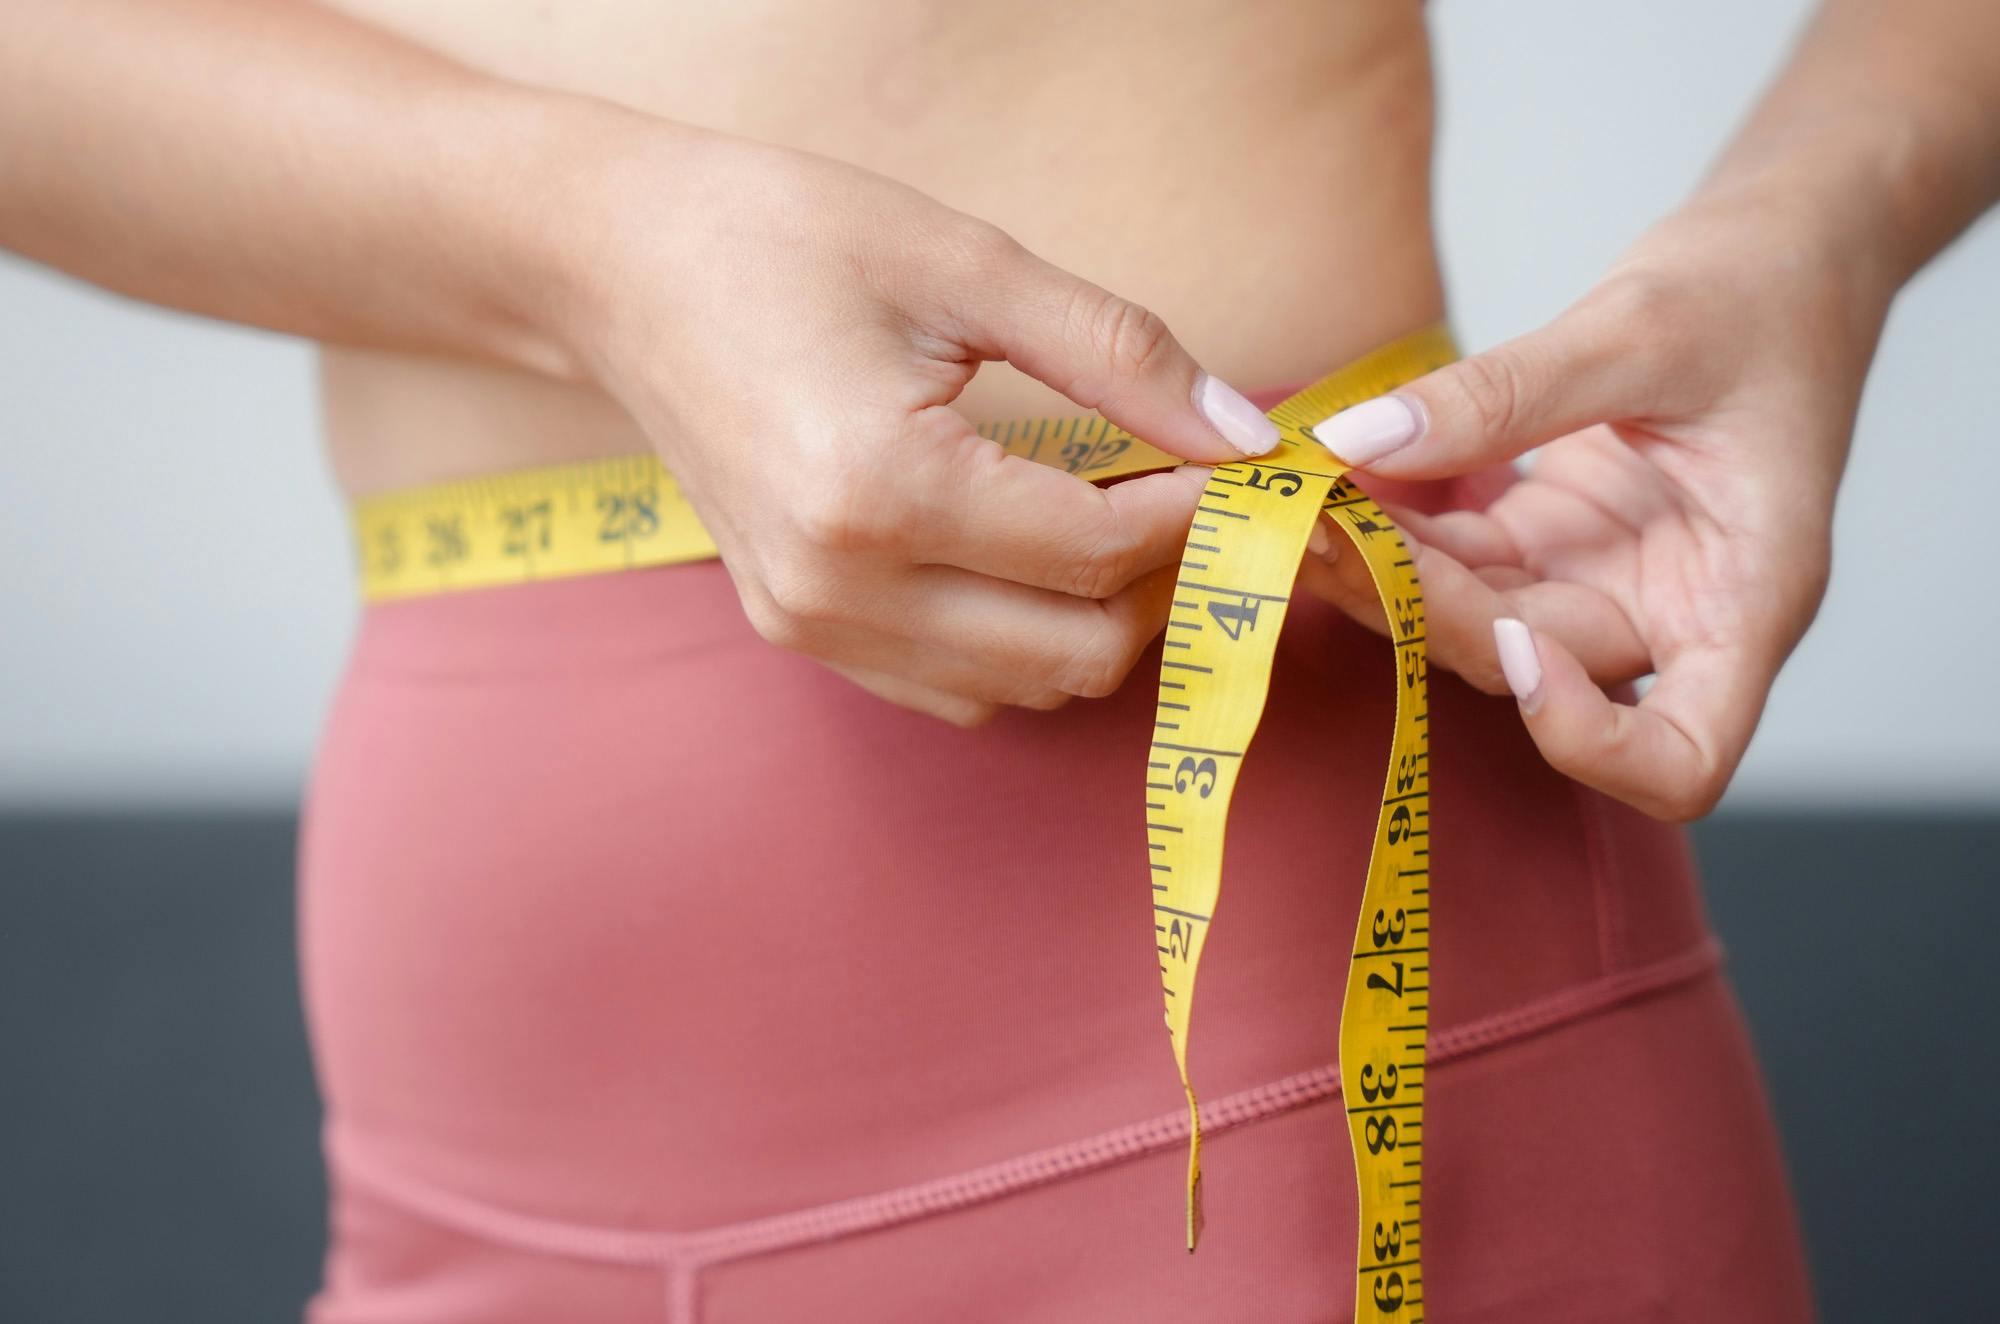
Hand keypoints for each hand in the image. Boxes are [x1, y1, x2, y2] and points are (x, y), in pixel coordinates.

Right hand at [556, 126, 1275, 725]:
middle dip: (1161, 583)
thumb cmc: (780, 237)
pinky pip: (957, 690)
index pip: (1097, 552)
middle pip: (1074, 653)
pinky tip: (1034, 557)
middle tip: (1190, 496)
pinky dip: (1025, 642)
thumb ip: (1119, 352)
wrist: (619, 268)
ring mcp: (809, 624)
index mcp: (877, 489)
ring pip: (1024, 689)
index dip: (1197, 514)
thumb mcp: (965, 262)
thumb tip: (1245, 434)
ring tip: (1120, 518)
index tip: (1245, 466)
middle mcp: (836, 586)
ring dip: (1099, 619)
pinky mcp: (798, 632)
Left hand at [1301, 201, 1888, 819]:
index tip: (1517, 645)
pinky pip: (1457, 566)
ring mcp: (1604, 583)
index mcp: (1746, 599)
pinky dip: (1397, 536)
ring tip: (1305, 511)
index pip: (1681, 760)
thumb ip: (1505, 394)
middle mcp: (1672, 615)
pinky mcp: (1551, 542)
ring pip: (1475, 625)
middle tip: (1322, 537)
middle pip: (1537, 675)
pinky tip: (1334, 488)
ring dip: (1388, 579)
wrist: (1786, 248)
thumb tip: (1365, 440)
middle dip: (1427, 614)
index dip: (1586, 740)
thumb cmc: (1762, 293)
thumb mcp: (1639, 330)